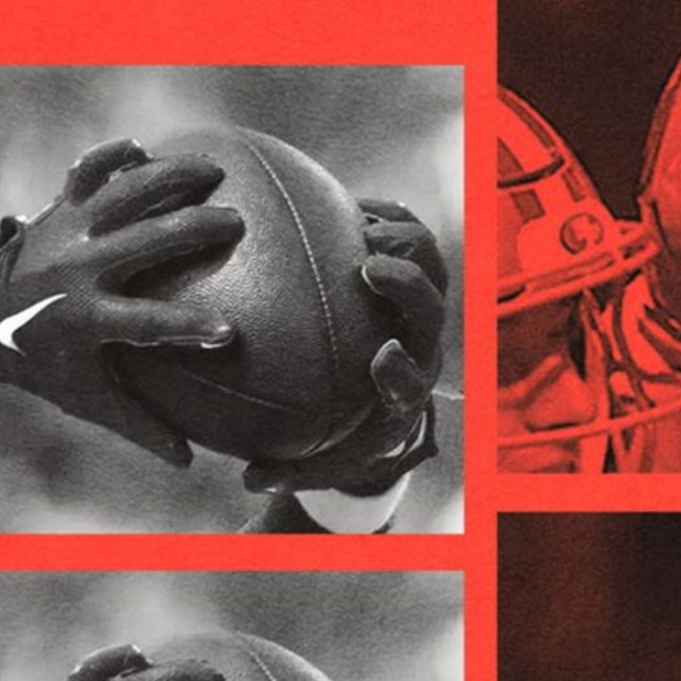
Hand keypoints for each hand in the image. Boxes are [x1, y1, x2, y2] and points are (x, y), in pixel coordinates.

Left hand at [0, 140, 246, 465]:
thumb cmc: (42, 361)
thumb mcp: (85, 397)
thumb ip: (139, 425)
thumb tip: (191, 461)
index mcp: (87, 317)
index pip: (146, 324)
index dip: (186, 328)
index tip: (227, 333)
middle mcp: (79, 269)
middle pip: (145, 243)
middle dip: (192, 230)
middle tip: (236, 226)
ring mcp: (68, 231)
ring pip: (124, 194)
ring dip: (170, 178)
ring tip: (214, 170)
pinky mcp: (60, 209)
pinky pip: (85, 174)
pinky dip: (108, 158)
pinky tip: (140, 148)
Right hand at [240, 202, 444, 498]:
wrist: (389, 392)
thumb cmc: (351, 430)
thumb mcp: (325, 458)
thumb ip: (292, 468)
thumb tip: (249, 478)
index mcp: (402, 388)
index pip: (411, 381)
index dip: (402, 369)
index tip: (380, 356)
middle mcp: (420, 342)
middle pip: (430, 309)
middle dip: (408, 287)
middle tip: (370, 267)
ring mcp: (420, 304)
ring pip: (431, 263)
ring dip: (401, 241)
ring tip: (358, 224)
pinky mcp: (413, 268)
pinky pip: (409, 230)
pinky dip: (386, 214)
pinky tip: (346, 203)